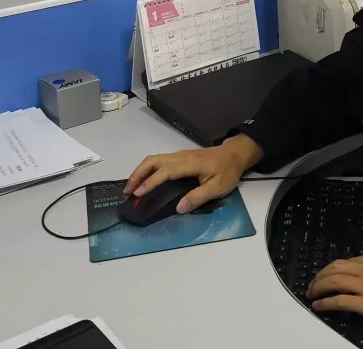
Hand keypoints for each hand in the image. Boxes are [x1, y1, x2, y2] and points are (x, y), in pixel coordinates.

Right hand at [123, 134, 262, 213]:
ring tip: (132, 188)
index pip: (165, 172)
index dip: (150, 182)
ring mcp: (179, 155)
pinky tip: (144, 181)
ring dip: (140, 172)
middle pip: (153, 161)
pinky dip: (147, 170)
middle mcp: (180, 156)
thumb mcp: (218, 187)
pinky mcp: (180, 158)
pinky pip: (159, 161)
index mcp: (189, 164)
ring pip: (154, 159)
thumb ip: (198, 197)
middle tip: (128, 192)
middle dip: (138, 175)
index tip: (138, 193)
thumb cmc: (227, 171)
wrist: (235, 154)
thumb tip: (178, 208)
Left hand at [307, 252, 362, 339]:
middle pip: (336, 268)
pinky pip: (339, 301)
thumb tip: (358, 278)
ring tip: (311, 295)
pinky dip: (326, 303)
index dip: (330, 269)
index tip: (323, 277)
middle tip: (311, 285)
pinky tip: (319, 306)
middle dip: (319, 276)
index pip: (346, 261)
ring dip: (318, 288)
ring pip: (334, 281)